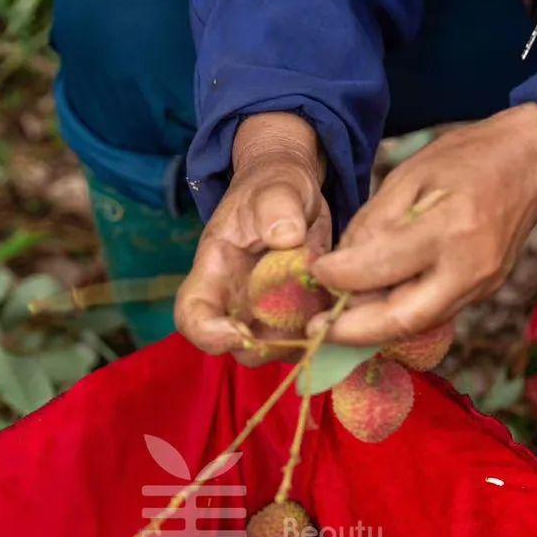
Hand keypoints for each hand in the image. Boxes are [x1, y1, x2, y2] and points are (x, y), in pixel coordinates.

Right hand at [175, 113, 329, 359]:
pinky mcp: (301, 316)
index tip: (239, 331)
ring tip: (327, 295)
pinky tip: (343, 296)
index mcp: (216, 273)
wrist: (294, 194)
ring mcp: (270, 314)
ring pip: (281, 350)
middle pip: (242, 347)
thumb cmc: (273, 188)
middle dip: (271, 343)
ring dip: (306, 335)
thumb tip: (286, 236)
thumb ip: (275, 206)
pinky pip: (312, 337)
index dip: (209, 335)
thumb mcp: (274, 186)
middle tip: (302, 312)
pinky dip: (329, 325)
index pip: (193, 318)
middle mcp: (238, 302)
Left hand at [309, 105, 536, 345]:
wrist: (534, 162)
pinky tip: (372, 311)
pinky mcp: (484, 293)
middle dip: (354, 332)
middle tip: (318, 329)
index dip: (342, 276)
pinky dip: (397, 317)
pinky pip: (432, 315)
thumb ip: (374, 222)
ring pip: (417, 325)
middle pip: (403, 319)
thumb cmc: (468, 158)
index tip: (317, 271)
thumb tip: (340, 265)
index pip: (383, 266)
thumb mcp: (411, 174)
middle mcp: (469, 266)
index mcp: (449, 225)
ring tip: (338, 323)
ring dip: (373, 330)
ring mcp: (481, 285)